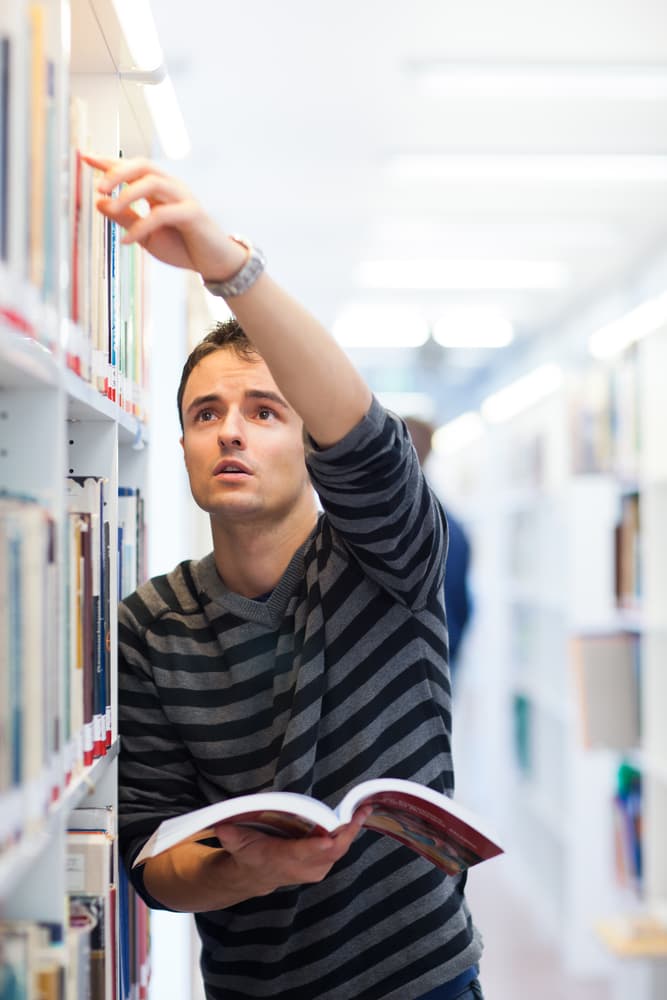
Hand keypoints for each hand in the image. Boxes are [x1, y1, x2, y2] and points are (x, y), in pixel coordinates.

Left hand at [81, 154, 245, 280]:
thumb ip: (125, 217)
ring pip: (153, 182)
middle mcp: (172, 187)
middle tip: (98, 186)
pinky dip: (142, 226)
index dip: (108, 162)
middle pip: (143, 165)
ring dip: (128, 193)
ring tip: (110, 207)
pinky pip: (163, 214)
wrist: (213, 264)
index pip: (131, 169)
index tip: (83, 156)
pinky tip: (127, 241)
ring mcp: (184, 197)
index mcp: (159, 190)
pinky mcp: (193, 214)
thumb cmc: (182, 247)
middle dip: (118, 172)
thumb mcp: (146, 234)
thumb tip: (99, 202)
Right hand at [213, 807, 371, 895]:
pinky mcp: (321, 866)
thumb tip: (222, 827)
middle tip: (358, 813)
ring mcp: (314, 869)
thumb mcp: (235, 843)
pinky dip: (349, 835)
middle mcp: (300, 868)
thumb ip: (231, 835)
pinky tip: (358, 816)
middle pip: (329, 854)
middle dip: (345, 835)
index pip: (301, 855)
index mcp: (280, 860)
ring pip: (338, 853)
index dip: (317, 848)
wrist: (253, 876)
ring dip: (352, 832)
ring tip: (363, 809)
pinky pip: (340, 851)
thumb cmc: (247, 853)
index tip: (330, 839)